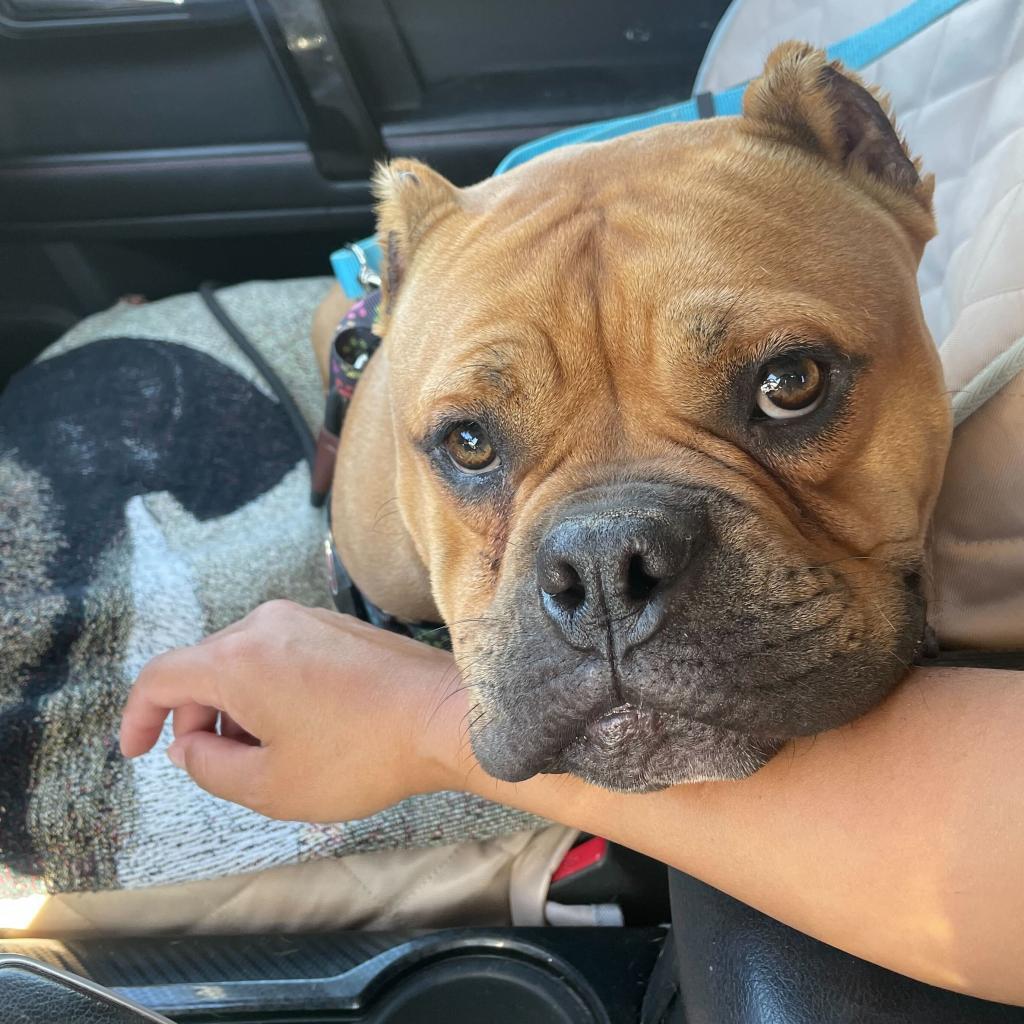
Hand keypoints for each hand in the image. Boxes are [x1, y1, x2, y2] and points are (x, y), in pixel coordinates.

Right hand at [119, 601, 462, 820]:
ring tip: (278, 755)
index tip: (137, 750)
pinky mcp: (337, 625)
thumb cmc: (361, 754)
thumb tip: (187, 746)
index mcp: (238, 658)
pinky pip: (282, 655)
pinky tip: (309, 730)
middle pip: (204, 669)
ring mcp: (307, 618)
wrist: (443, 716)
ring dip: (241, 710)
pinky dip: (273, 692)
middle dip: (200, 722)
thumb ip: (208, 767)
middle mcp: (267, 624)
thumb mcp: (269, 785)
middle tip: (227, 769)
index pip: (161, 677)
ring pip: (245, 663)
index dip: (138, 717)